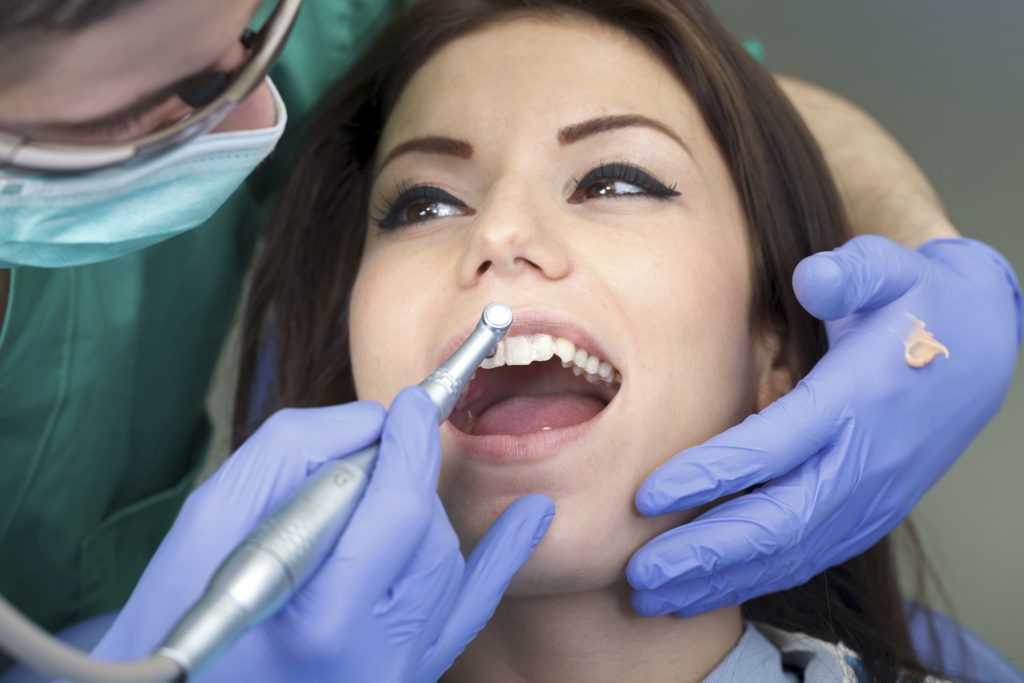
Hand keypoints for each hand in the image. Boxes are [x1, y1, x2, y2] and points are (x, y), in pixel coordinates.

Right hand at [92, 388, 553, 681]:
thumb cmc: (177, 617)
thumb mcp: (207, 526)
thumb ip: (292, 457)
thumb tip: (370, 423)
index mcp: (327, 617)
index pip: (399, 504)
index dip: (411, 443)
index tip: (412, 402)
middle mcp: (379, 653)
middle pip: (427, 528)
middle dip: (406, 474)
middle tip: (370, 452)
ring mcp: (400, 669)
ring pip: (444, 558)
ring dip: (417, 513)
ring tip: (361, 508)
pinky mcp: (410, 673)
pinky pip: (471, 607)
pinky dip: (502, 555)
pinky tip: (532, 515)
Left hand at [627, 235, 1019, 615]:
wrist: (979, 355)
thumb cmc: (918, 307)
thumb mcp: (893, 270)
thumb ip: (854, 272)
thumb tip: (812, 278)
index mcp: (856, 401)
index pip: (775, 447)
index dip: (711, 475)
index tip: (647, 496)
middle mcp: (862, 462)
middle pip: (778, 522)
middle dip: (704, 552)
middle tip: (638, 573)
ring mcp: (868, 499)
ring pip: (789, 554)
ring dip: (719, 580)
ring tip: (654, 597)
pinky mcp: (866, 517)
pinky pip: (806, 559)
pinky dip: (753, 580)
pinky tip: (703, 589)